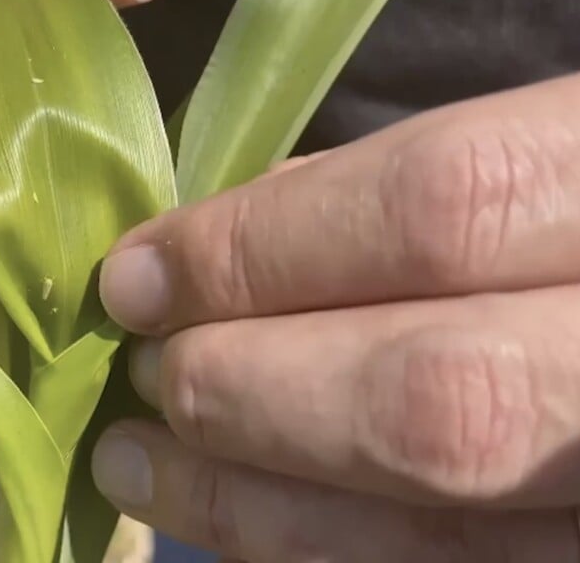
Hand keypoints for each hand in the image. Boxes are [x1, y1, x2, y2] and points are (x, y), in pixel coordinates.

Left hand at [94, 73, 579, 560]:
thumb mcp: (573, 152)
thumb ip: (438, 188)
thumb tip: (253, 227)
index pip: (436, 210)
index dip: (256, 247)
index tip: (137, 274)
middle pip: (426, 398)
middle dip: (240, 388)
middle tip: (140, 374)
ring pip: (433, 533)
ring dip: (250, 508)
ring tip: (143, 467)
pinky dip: (324, 560)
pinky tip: (252, 527)